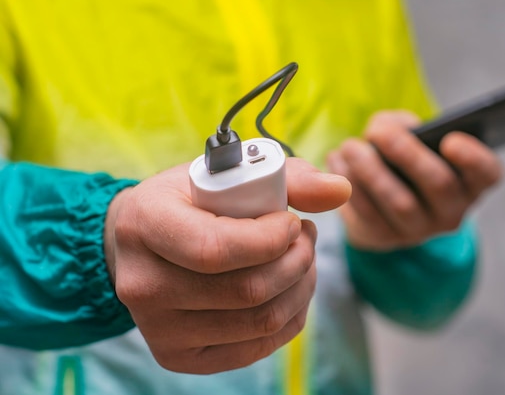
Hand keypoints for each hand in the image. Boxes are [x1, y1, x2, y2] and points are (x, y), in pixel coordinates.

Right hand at [104, 158, 350, 373]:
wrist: (138, 243)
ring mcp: (158, 328)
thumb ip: (288, 178)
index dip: (271, 239)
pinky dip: (288, 317)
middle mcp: (143, 283)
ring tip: (302, 259)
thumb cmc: (189, 201)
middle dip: (297, 261)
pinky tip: (291, 289)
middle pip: (246, 291)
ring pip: (258, 322)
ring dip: (300, 288)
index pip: (216, 249)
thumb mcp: (228, 174)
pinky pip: (254, 347)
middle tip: (306, 238)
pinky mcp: (177, 356)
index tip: (292, 222)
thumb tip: (340, 190)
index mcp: (145, 224)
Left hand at [326, 110, 502, 250]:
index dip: (473, 157)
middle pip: (439, 184)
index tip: (449, 139)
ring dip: (370, 170)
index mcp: (469, 181)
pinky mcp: (385, 239)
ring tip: (350, 146)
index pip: (487, 173)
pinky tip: (337, 161)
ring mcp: (419, 231)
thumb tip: (385, 128)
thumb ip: (403, 124)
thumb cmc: (402, 159)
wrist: (377, 202)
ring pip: (400, 203)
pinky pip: (368, 214)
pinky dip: (350, 184)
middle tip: (378, 131)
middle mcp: (451, 211)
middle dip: (407, 152)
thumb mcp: (410, 137)